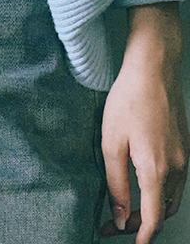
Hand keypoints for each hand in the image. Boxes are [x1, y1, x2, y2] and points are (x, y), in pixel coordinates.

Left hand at [101, 3, 189, 240]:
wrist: (154, 68)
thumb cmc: (129, 100)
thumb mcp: (111, 142)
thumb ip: (116, 184)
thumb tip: (119, 217)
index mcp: (156, 170)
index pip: (153, 218)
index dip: (140, 235)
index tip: (126, 242)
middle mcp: (176, 169)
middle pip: (164, 212)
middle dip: (141, 224)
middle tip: (114, 223)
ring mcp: (183, 159)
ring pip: (171, 199)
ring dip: (152, 210)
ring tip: (126, 209)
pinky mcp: (183, 148)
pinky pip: (175, 183)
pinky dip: (160, 193)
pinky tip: (142, 187)